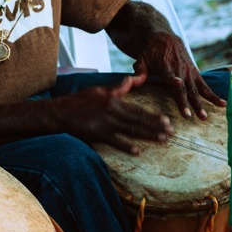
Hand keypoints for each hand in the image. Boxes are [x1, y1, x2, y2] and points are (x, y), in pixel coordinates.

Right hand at [52, 72, 173, 154]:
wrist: (61, 112)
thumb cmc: (79, 100)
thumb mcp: (99, 90)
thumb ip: (118, 88)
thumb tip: (131, 79)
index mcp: (114, 100)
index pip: (138, 109)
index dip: (153, 116)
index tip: (166, 120)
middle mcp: (113, 112)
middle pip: (139, 120)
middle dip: (157, 127)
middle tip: (171, 133)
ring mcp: (106, 124)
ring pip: (132, 131)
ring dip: (148, 136)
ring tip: (161, 140)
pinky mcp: (99, 134)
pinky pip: (116, 141)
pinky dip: (127, 146)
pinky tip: (137, 151)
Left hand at [133, 32, 225, 119]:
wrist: (165, 38)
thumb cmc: (150, 51)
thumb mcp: (141, 58)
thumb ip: (139, 71)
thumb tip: (133, 81)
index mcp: (165, 65)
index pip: (169, 74)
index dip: (173, 79)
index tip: (178, 84)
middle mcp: (179, 70)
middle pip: (184, 88)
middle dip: (188, 102)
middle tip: (191, 116)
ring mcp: (189, 72)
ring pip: (196, 89)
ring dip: (202, 103)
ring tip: (205, 117)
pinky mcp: (195, 73)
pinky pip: (205, 86)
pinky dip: (213, 95)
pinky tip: (223, 104)